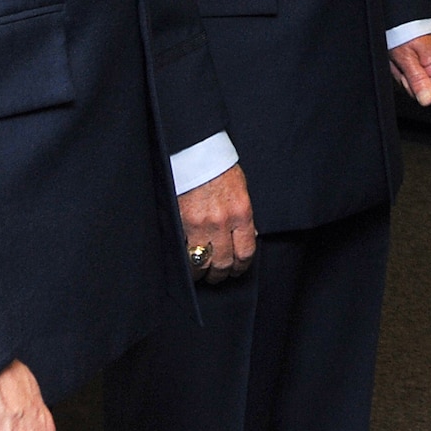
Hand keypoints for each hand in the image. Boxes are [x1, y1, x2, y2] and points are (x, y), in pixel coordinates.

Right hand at [176, 163, 255, 284]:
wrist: (197, 154)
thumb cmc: (220, 170)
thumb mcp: (241, 190)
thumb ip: (244, 217)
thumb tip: (248, 238)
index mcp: (241, 212)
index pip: (245, 252)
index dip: (241, 266)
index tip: (237, 269)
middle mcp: (222, 222)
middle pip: (223, 263)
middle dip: (221, 274)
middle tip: (218, 275)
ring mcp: (200, 224)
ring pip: (202, 263)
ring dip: (202, 273)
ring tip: (202, 274)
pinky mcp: (181, 223)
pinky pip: (184, 252)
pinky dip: (185, 262)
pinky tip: (187, 264)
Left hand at [391, 31, 430, 105]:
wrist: (403, 14)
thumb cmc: (402, 32)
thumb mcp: (404, 59)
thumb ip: (417, 80)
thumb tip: (428, 100)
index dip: (418, 91)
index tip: (408, 77)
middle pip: (429, 87)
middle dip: (411, 80)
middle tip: (402, 65)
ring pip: (424, 79)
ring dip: (410, 73)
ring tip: (403, 58)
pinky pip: (424, 68)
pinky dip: (413, 65)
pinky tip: (407, 56)